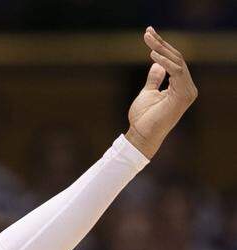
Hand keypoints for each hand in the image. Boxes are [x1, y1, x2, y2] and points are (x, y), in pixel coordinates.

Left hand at [125, 27, 197, 158]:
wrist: (142, 136)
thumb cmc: (143, 118)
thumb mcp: (147, 93)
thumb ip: (155, 79)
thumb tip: (157, 64)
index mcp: (180, 86)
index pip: (174, 61)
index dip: (162, 46)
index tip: (149, 34)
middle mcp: (187, 87)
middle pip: (177, 58)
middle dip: (161, 44)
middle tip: (148, 31)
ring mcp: (187, 91)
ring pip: (178, 63)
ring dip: (162, 50)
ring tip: (148, 41)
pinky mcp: (183, 95)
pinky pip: (178, 73)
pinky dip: (166, 63)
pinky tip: (153, 56)